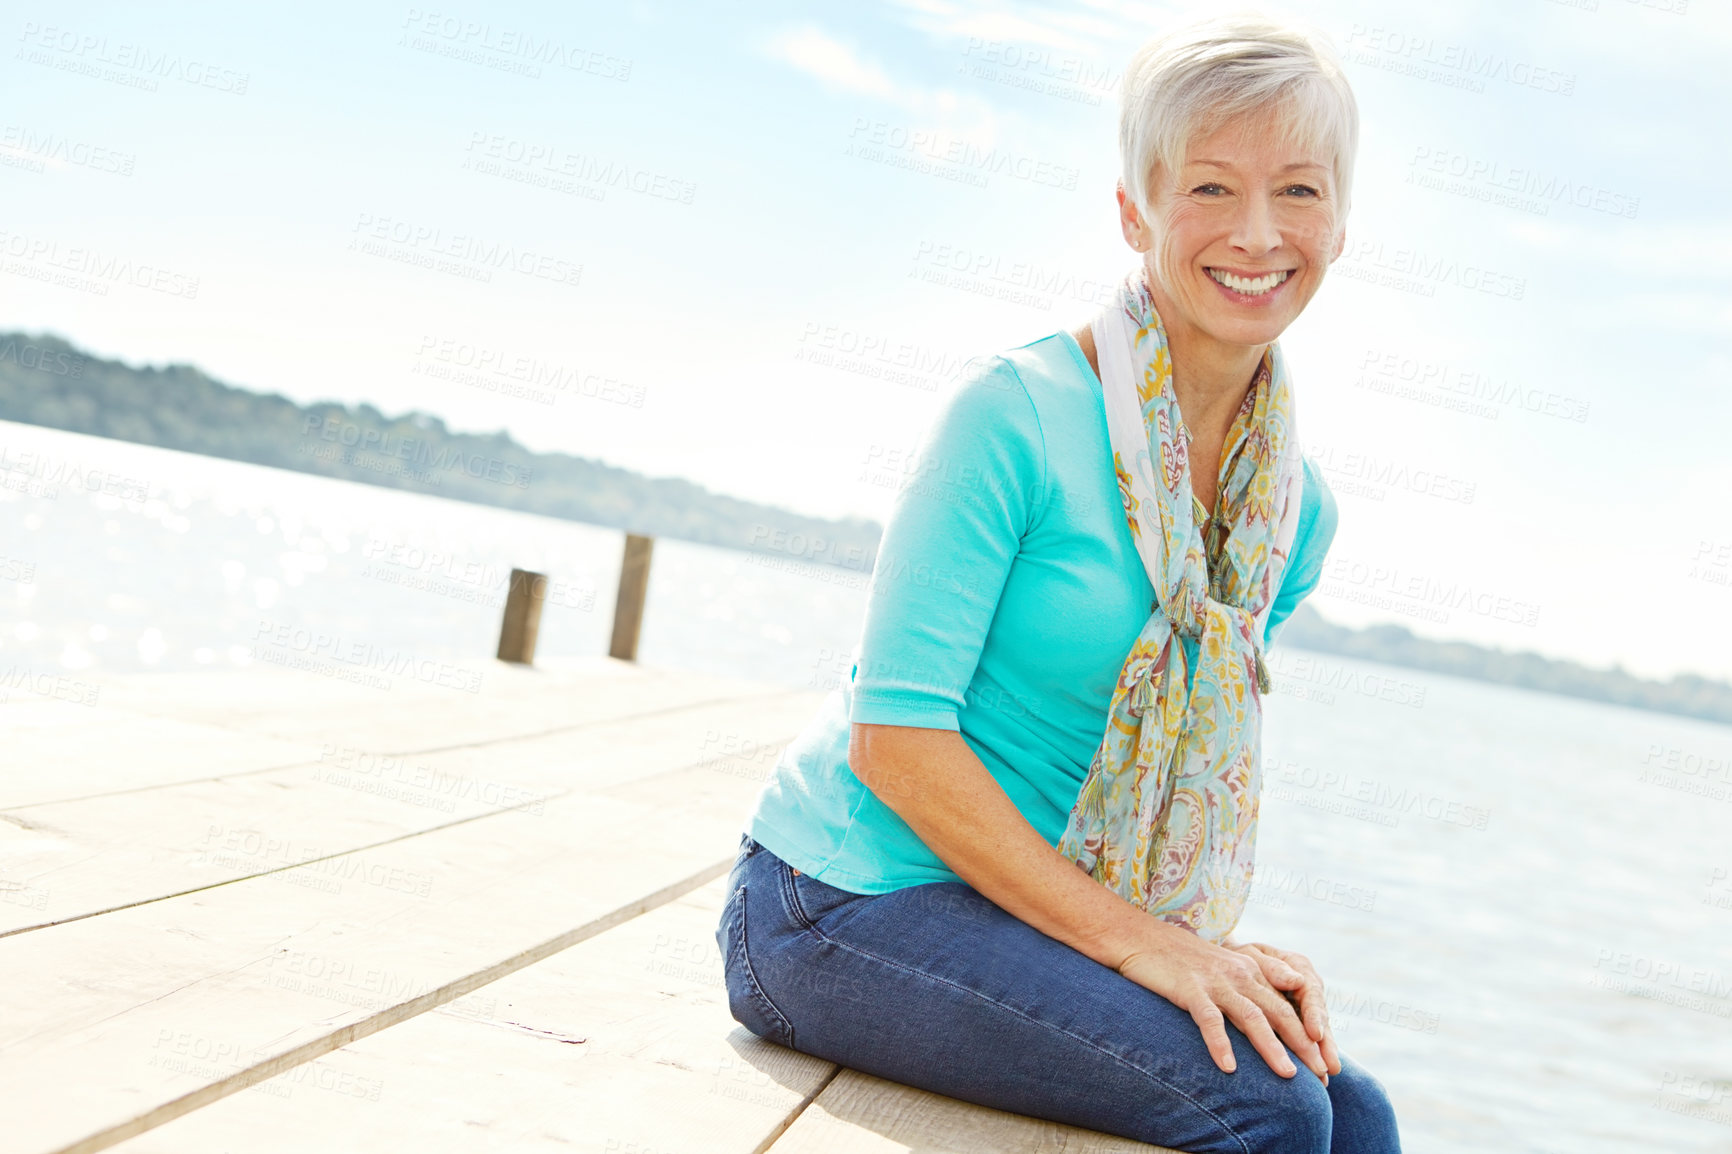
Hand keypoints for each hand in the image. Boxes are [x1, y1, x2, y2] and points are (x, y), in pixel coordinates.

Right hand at [1115, 924, 1331, 1080]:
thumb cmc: (1181, 959)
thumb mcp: (1224, 967)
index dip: (1309, 1037)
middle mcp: (1239, 975)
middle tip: (1322, 1076)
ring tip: (1288, 1075)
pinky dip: (1220, 1043)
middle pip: (1279, 1013)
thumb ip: (1254, 983)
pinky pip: (1209, 1019)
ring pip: (1251, 1017)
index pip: (1288, 1007)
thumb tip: (1288, 997)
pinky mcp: (1189, 989)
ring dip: (1271, 1047)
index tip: (1325, 1066)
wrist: (1140, 938)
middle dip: (1304, 1045)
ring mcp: (1215, 982)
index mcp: (1251, 970)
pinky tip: (1229, 1067)